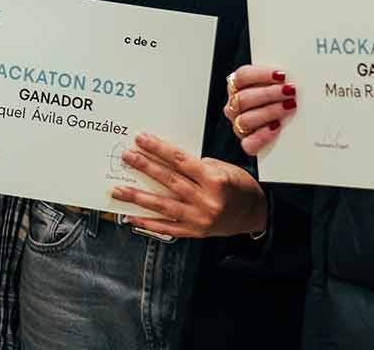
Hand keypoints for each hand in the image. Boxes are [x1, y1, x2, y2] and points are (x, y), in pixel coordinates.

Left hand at [110, 133, 267, 238]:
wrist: (256, 214)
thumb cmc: (240, 187)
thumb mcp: (224, 168)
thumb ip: (197, 166)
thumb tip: (168, 161)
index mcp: (216, 181)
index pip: (181, 161)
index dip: (159, 149)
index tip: (141, 139)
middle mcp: (207, 201)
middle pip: (170, 181)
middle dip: (145, 167)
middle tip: (126, 157)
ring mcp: (200, 219)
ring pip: (163, 206)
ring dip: (138, 197)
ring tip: (118, 190)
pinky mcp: (195, 233)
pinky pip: (167, 228)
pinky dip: (148, 222)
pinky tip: (131, 215)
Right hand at [223, 64, 295, 155]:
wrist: (288, 127)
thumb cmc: (282, 99)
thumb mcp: (280, 84)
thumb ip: (281, 78)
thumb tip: (296, 69)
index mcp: (238, 87)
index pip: (242, 76)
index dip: (260, 74)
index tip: (281, 75)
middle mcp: (235, 106)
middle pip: (243, 98)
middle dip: (268, 94)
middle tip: (289, 91)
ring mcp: (239, 126)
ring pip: (245, 119)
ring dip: (269, 112)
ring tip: (289, 107)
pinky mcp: (247, 143)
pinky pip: (249, 143)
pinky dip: (263, 135)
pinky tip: (277, 127)